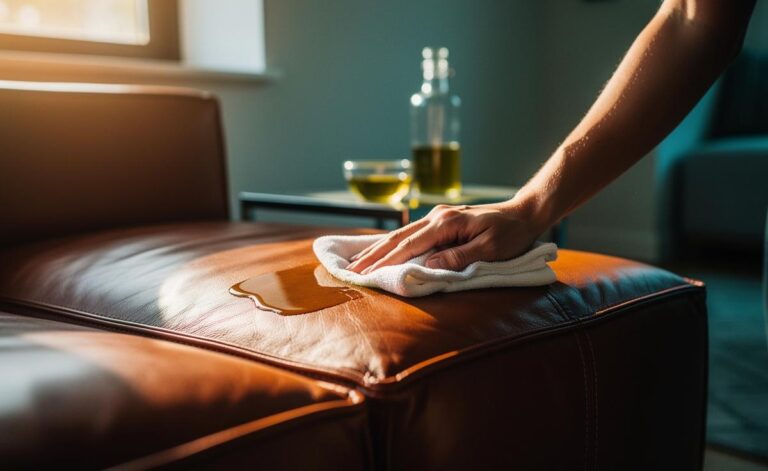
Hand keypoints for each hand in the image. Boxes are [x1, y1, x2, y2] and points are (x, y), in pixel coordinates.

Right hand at [345, 200, 544, 273]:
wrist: (524, 213)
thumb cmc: (511, 234)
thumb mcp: (490, 249)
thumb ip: (459, 257)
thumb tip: (427, 266)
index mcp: (446, 223)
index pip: (409, 245)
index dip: (385, 261)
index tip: (365, 274)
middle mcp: (436, 216)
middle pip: (398, 238)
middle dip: (372, 256)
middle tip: (350, 272)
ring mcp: (437, 217)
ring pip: (401, 235)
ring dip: (378, 249)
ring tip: (357, 263)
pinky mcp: (441, 222)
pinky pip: (411, 234)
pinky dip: (393, 244)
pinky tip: (381, 250)